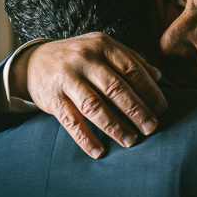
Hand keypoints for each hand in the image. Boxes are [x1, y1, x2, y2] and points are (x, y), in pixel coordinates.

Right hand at [11, 33, 167, 158]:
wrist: (34, 61)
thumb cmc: (78, 57)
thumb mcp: (103, 48)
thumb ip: (130, 59)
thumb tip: (158, 76)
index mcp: (102, 45)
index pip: (132, 69)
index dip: (149, 90)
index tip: (162, 108)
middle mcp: (85, 59)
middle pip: (116, 88)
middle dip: (137, 110)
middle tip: (152, 128)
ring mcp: (67, 78)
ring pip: (94, 106)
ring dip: (115, 126)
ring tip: (131, 141)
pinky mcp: (53, 98)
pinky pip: (71, 122)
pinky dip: (86, 139)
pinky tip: (99, 151)